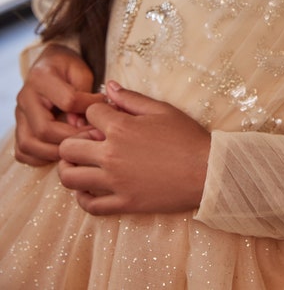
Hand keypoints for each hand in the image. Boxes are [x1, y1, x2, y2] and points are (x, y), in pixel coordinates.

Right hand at [14, 43, 102, 165]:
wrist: (49, 63)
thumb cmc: (68, 67)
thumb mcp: (81, 72)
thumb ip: (84, 95)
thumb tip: (83, 125)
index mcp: (42, 77)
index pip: (68, 101)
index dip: (88, 109)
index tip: (103, 110)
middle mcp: (25, 97)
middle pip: (44, 129)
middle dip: (72, 138)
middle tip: (93, 139)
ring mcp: (19, 115)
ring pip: (29, 145)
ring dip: (56, 152)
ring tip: (78, 148)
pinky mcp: (18, 127)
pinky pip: (22, 152)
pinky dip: (40, 158)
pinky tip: (60, 153)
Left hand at [58, 81, 210, 215]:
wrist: (206, 170)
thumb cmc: (186, 136)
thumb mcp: (161, 109)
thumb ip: (131, 99)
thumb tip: (109, 86)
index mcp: (121, 127)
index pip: (89, 114)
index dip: (95, 112)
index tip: (104, 117)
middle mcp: (111, 154)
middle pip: (68, 147)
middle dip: (73, 140)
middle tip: (88, 141)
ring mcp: (115, 181)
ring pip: (70, 177)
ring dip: (70, 168)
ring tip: (82, 164)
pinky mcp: (123, 203)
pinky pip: (89, 205)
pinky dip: (82, 197)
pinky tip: (89, 188)